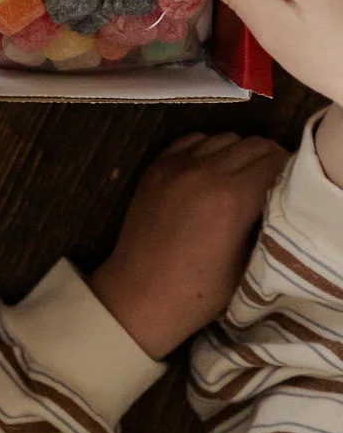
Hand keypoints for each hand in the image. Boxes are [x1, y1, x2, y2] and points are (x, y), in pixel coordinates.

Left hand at [89, 133, 287, 359]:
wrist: (140, 295)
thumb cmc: (199, 292)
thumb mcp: (247, 263)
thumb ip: (265, 223)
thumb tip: (279, 197)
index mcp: (230, 198)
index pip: (274, 162)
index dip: (289, 172)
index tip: (293, 185)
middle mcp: (203, 172)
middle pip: (252, 144)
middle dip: (269, 159)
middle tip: (273, 180)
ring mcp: (176, 165)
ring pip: (224, 137)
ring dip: (239, 152)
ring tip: (242, 176)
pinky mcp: (156, 166)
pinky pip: (193, 140)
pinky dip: (209, 148)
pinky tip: (212, 170)